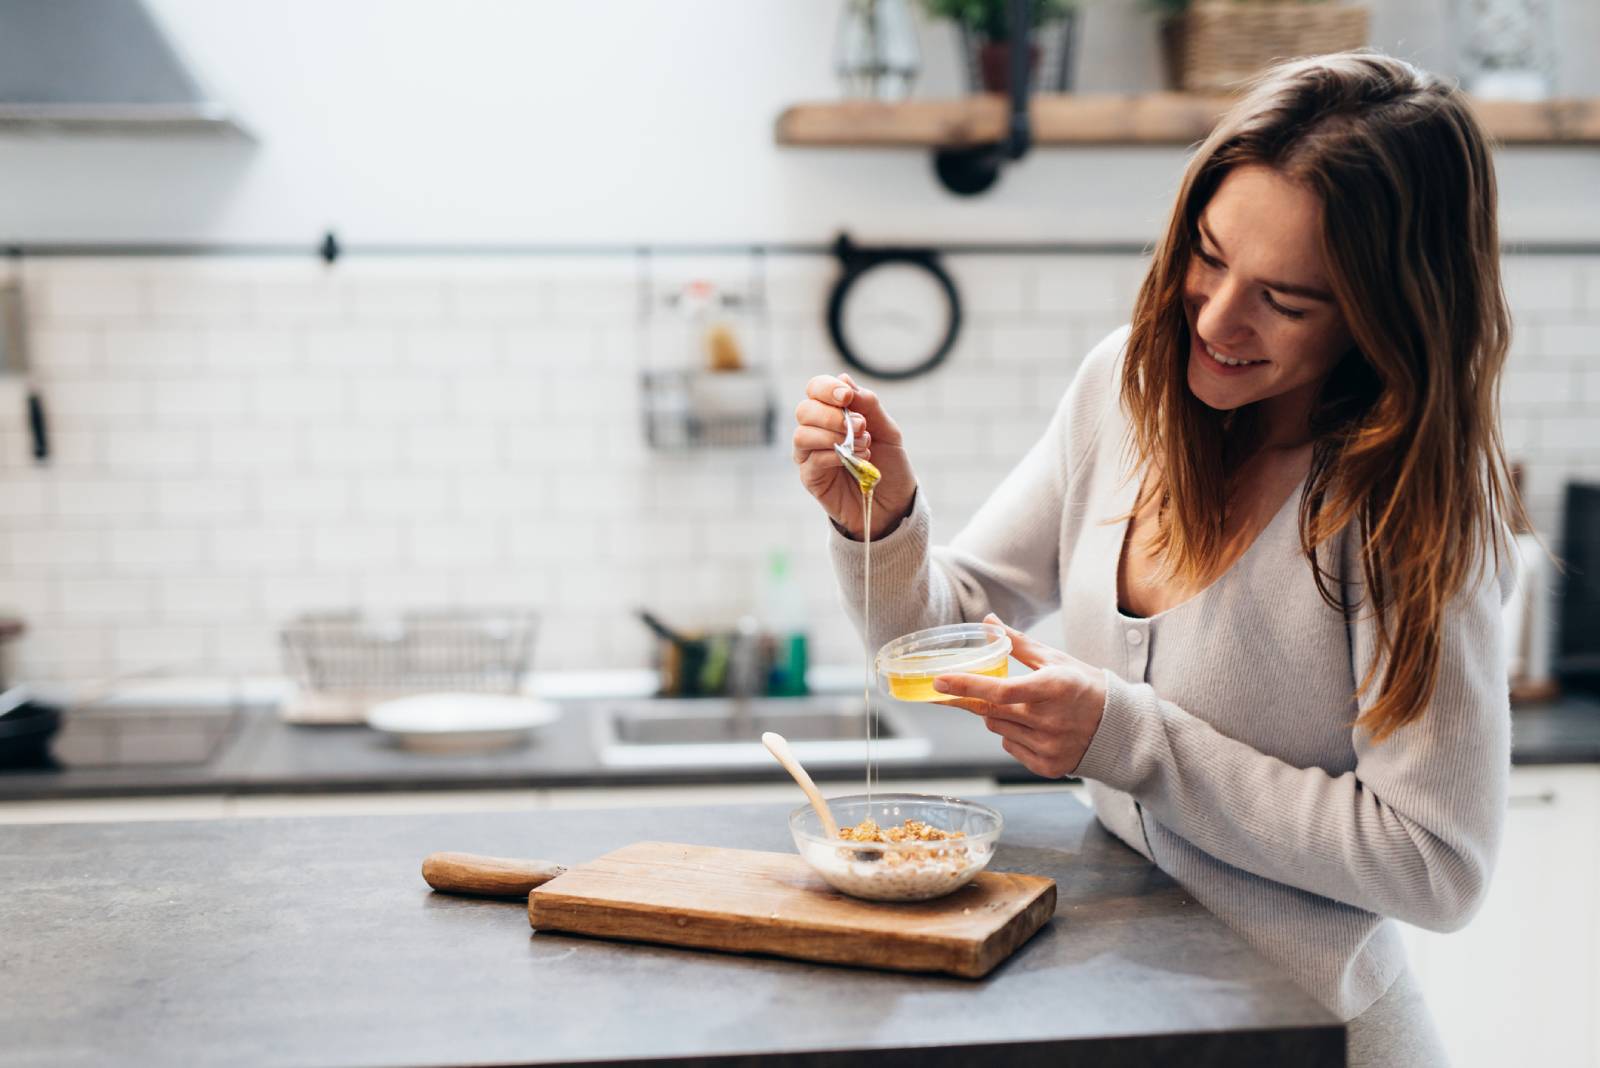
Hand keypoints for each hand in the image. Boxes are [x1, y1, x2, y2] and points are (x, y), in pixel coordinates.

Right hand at [792, 371, 916, 539]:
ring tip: (862, 445)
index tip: (847, 397)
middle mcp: (817, 431)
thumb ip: (868, 405)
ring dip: (832, 436)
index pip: (816, 389)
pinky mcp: (811, 478)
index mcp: (833, 413)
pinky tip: (854, 460)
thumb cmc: (890, 466)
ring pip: (802, 434)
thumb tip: (844, 378)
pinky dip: (833, 455)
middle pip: (805, 410)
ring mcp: (810, 455)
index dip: (827, 388)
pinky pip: (811, 460)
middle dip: (831, 414)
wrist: (895, 504)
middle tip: (859, 425)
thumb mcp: (888, 431)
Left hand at [933, 614, 1106, 778]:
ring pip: (997, 729)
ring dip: (996, 715)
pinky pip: (1010, 747)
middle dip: (968, 698)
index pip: (1001, 691)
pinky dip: (1012, 735)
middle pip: (991, 711)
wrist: (1119, 727)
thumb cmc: (1083, 686)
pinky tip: (1034, 727)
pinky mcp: (1048, 766)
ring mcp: (1050, 747)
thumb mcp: (1055, 659)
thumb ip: (1017, 643)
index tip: (939, 680)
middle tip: (947, 688)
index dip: (967, 686)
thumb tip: (988, 621)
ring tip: (1021, 707)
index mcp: (1054, 688)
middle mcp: (1051, 720)